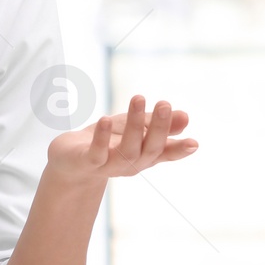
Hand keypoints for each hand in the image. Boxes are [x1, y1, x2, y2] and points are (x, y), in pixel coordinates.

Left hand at [46, 94, 197, 185]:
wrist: (71, 161)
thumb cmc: (107, 142)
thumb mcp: (134, 129)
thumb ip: (158, 124)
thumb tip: (186, 117)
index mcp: (145, 155)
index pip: (166, 153)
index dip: (179, 150)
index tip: (194, 143)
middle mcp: (131, 164)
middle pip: (149, 149)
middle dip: (159, 128)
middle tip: (165, 104)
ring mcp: (110, 165)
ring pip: (127, 150)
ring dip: (134, 124)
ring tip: (138, 99)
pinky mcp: (88, 162)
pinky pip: (97, 152)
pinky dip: (101, 137)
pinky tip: (105, 119)